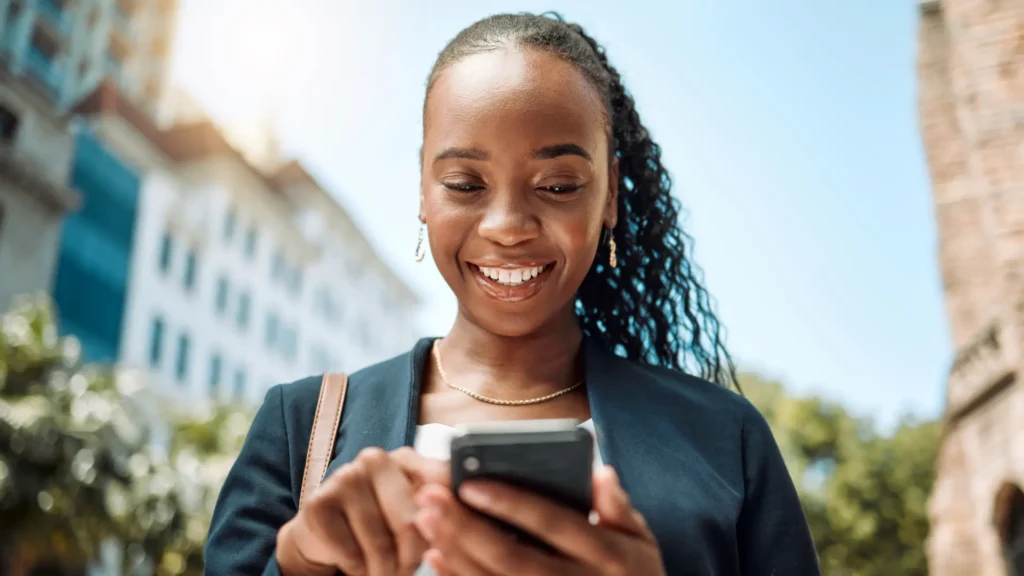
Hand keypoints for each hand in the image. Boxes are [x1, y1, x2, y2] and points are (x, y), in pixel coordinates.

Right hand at [277, 447, 448, 575]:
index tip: (444, 541)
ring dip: (385, 570)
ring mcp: (344, 478)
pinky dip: (359, 571)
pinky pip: (352, 555)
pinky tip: (357, 563)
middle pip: (412, 523)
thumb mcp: (413, 513)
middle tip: (407, 569)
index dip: (447, 521)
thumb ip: (441, 507)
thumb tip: (468, 515)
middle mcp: (375, 459)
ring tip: (384, 570)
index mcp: (407, 458)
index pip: (440, 485)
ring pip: (381, 545)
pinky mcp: (319, 505)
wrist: (326, 536)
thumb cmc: (379, 524)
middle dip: (412, 558)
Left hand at [414, 466, 664, 575]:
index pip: (553, 524)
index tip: (470, 483)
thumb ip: (619, 507)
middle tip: (430, 497)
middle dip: (465, 527)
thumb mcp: (640, 540)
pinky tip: (436, 554)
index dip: (511, 504)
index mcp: (607, 556)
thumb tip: (601, 472)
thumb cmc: (632, 573)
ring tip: (424, 517)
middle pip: (511, 557)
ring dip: (453, 551)